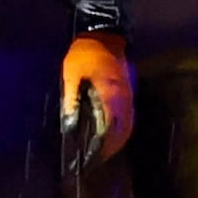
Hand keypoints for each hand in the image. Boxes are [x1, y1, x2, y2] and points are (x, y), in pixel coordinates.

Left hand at [59, 32, 135, 163]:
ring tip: (104, 155)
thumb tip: (69, 127)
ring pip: (127, 127)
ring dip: (117, 143)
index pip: (107, 130)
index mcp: (108, 96)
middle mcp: (122, 100)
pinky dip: (122, 132)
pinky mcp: (127, 94)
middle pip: (121, 133)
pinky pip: (128, 119)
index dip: (99, 147)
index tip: (89, 160)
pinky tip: (113, 136)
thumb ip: (70, 101)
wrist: (105, 35)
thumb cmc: (84, 54)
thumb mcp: (71, 76)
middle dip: (109, 150)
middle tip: (96, 162)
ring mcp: (127, 97)